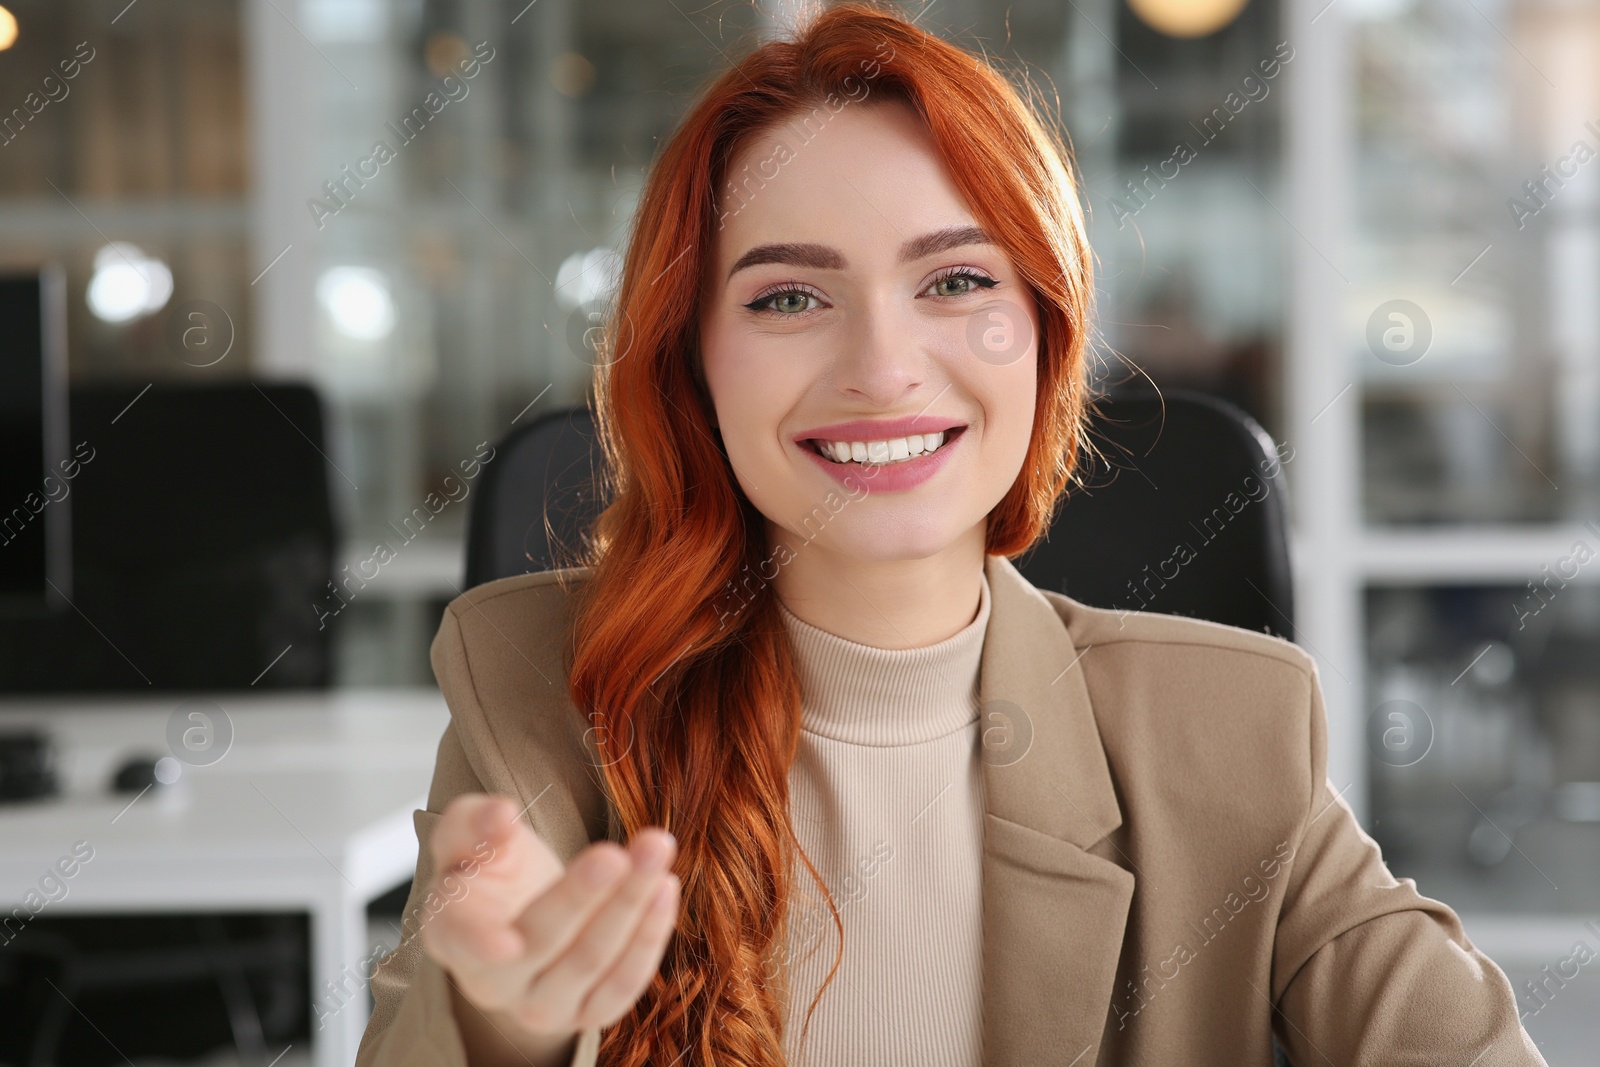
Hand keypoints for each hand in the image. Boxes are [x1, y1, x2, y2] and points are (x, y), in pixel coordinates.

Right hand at [420, 792, 680, 1048]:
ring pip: (592, 961)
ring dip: (630, 904)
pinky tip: (664, 886)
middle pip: (543, 942)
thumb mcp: (466, 832)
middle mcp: (493, 983)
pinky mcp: (588, 1013)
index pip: (462, 943)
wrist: (518, 910)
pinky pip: (624, 984)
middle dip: (582, 896)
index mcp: (452, 934)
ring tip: (655, 850)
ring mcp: (541, 1005)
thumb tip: (502, 815)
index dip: (481, 944)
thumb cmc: (487, 870)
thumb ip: (476, 820)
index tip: (508, 941)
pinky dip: (650, 936)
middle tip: (615, 855)